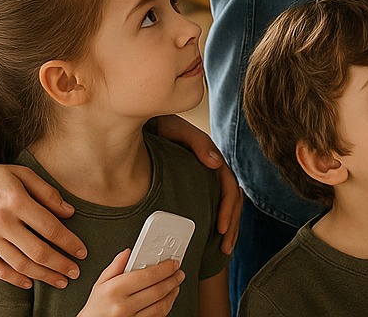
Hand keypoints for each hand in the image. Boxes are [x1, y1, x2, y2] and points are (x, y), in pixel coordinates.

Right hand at [0, 159, 86, 289]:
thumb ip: (46, 192)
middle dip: (61, 264)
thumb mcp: (20, 173)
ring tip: (60, 281)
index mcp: (16, 200)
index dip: (69, 242)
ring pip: (21, 264)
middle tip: (76, 272)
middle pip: (38, 251)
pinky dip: (16, 279)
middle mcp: (2, 221)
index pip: (50, 227)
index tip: (82, 252)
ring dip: (44, 276)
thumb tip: (70, 213)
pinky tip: (30, 283)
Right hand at [80, 249, 183, 316]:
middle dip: (172, 279)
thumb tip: (128, 252)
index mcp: (114, 290)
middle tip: (178, 272)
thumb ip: (115, 266)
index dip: (164, 268)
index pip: (146, 276)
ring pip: (160, 306)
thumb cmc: (96, 308)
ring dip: (172, 293)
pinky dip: (166, 306)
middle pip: (157, 290)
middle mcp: (124, 306)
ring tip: (176, 284)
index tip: (172, 263)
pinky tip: (167, 299)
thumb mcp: (100, 283)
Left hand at [147, 114, 241, 253]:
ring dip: (227, 226)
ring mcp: (201, 176)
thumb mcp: (175, 128)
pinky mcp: (190, 183)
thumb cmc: (155, 124)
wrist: (136, 121)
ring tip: (222, 248)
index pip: (229, 185)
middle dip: (231, 224)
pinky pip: (209, 204)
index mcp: (209, 156)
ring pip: (224, 204)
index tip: (220, 229)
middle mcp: (209, 167)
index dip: (228, 208)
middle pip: (231, 199)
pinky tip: (209, 237)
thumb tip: (217, 163)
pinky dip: (213, 220)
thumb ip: (196, 142)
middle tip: (224, 247)